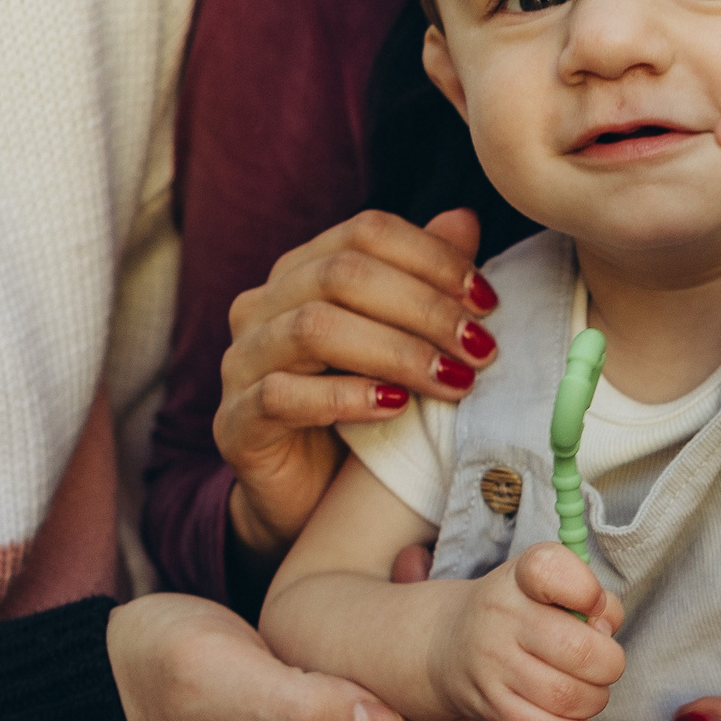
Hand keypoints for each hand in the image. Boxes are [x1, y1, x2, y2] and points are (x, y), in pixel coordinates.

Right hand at [108, 593, 497, 720]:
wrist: (113, 685)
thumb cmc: (158, 674)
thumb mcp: (217, 677)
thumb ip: (301, 709)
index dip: (471, 698)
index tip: (441, 612)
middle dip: (451, 670)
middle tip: (412, 572)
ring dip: (426, 662)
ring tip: (397, 573)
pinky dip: (401, 667)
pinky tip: (378, 602)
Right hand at [217, 209, 492, 568]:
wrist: (309, 500)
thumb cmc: (361, 415)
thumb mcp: (402, 345)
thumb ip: (423, 283)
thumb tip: (463, 220)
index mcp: (301, 272)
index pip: (364, 233)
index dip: (432, 258)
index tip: (487, 302)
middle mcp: (261, 306)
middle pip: (342, 274)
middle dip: (423, 308)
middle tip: (480, 349)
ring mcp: (240, 361)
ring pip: (313, 328)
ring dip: (395, 352)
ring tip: (452, 381)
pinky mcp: (234, 421)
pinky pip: (282, 395)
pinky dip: (345, 397)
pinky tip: (394, 408)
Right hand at [432, 543, 625, 720]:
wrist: (451, 643)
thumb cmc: (520, 612)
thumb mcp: (551, 588)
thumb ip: (596, 602)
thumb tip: (606, 633)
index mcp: (521, 577)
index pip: (549, 570)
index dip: (585, 589)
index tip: (593, 602)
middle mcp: (501, 615)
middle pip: (578, 650)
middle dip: (610, 664)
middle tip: (604, 664)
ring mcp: (492, 663)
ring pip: (566, 696)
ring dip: (593, 700)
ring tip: (588, 692)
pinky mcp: (490, 705)